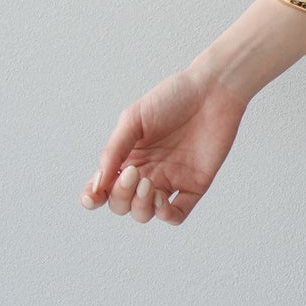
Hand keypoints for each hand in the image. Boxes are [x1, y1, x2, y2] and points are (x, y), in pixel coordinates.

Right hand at [78, 61, 247, 225]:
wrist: (213, 89)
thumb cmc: (173, 97)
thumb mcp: (134, 118)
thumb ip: (114, 150)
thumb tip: (98, 183)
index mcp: (127, 157)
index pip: (103, 188)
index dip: (93, 198)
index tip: (94, 196)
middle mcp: (146, 172)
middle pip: (121, 204)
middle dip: (121, 196)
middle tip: (133, 173)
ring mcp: (170, 180)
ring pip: (145, 213)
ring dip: (141, 206)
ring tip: (148, 184)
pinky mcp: (194, 185)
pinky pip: (177, 214)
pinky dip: (166, 215)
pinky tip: (163, 200)